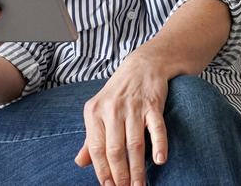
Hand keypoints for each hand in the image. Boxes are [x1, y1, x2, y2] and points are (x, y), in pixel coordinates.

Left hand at [74, 56, 168, 185]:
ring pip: (134, 143)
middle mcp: (112, 109)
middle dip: (120, 175)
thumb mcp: (99, 111)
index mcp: (94, 112)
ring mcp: (133, 106)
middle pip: (114, 150)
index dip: (101, 171)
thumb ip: (90, 138)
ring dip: (137, 169)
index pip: (95, 148)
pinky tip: (160, 161)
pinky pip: (156, 128)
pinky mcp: (153, 104)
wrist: (143, 65)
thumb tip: (80, 162)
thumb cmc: (118, 93)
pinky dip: (159, 145)